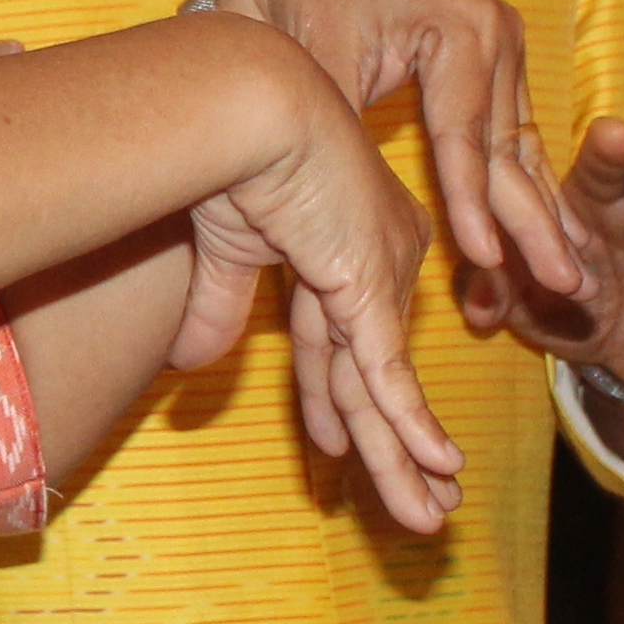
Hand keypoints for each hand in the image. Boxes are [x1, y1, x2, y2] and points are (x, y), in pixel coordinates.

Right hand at [181, 24, 459, 532]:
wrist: (244, 106)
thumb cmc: (228, 151)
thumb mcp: (225, 245)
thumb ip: (219, 305)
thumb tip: (189, 364)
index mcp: (353, 244)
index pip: (342, 345)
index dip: (338, 404)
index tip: (342, 450)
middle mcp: (379, 262)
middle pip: (374, 381)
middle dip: (397, 450)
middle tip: (429, 506)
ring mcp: (376, 276)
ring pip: (383, 392)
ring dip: (406, 461)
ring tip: (430, 518)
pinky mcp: (364, 286)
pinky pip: (385, 373)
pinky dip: (408, 423)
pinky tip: (434, 466)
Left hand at [195, 0, 581, 307]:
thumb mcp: (318, 60)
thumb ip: (347, 130)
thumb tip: (356, 213)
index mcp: (461, 27)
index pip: (465, 136)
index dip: (472, 204)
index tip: (486, 260)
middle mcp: (496, 34)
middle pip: (509, 147)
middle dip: (537, 223)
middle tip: (569, 286)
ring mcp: (502, 47)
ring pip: (517, 148)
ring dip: (543, 215)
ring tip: (573, 277)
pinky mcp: (494, 62)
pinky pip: (509, 134)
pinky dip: (527, 186)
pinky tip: (558, 230)